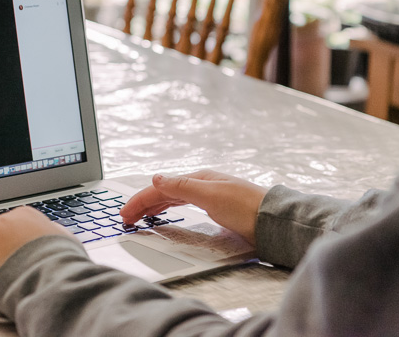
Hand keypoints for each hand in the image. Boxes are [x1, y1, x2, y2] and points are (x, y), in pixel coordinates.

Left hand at [0, 207, 73, 294]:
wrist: (51, 278)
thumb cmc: (62, 261)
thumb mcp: (65, 238)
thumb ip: (53, 232)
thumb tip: (52, 233)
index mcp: (24, 215)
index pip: (10, 219)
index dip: (10, 235)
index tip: (13, 245)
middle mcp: (1, 224)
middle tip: (0, 258)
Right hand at [120, 170, 267, 244]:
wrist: (273, 221)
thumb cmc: (246, 208)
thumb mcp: (210, 196)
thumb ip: (182, 187)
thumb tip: (156, 177)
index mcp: (198, 179)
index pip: (160, 187)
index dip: (140, 200)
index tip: (125, 214)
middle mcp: (202, 185)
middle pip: (164, 192)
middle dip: (142, 203)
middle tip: (125, 218)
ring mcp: (208, 196)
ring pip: (172, 199)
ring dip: (153, 206)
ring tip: (138, 216)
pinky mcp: (215, 210)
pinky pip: (182, 205)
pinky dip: (167, 209)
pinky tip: (164, 213)